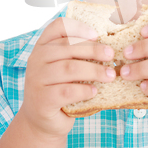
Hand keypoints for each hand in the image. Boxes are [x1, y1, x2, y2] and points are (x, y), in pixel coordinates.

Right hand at [20, 17, 115, 139]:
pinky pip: (67, 90)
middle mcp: (36, 59)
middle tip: (111, 55)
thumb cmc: (60, 88)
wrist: (42, 121)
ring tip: (110, 75)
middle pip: (68, 47)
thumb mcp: (65, 67)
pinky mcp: (42, 99)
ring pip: (69, 68)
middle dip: (94, 50)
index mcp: (42, 46)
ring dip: (94, 71)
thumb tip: (108, 46)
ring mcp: (36, 79)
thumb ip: (77, 54)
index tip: (96, 34)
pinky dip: (84, 90)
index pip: (58, 26)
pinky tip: (94, 91)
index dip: (78, 27)